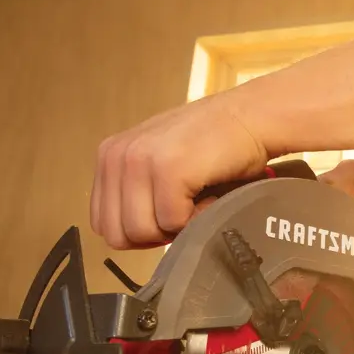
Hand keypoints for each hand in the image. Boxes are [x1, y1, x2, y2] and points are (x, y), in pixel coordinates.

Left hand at [91, 94, 266, 248]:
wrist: (250, 117)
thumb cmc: (212, 145)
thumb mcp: (157, 163)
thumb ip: (136, 191)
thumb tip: (133, 236)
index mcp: (109, 156)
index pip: (102, 223)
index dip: (138, 231)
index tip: (168, 215)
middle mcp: (116, 155)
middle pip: (118, 234)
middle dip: (155, 234)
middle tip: (185, 210)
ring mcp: (138, 160)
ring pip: (143, 232)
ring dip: (177, 226)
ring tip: (198, 199)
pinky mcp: (167, 169)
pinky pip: (172, 223)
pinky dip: (197, 218)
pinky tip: (210, 194)